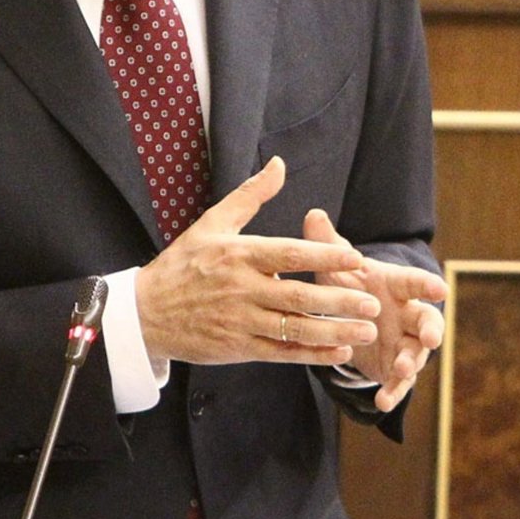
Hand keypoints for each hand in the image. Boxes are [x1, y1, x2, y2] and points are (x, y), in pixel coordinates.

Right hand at [134, 157, 382, 367]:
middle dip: (339, 300)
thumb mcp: (213, 222)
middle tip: (373, 304)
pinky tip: (337, 352)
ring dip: (333, 332)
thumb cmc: (183, 263)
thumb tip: (279, 165)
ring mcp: (240, 320)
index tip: (355, 259)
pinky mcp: (238, 348)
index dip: (324, 256)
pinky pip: (281, 353)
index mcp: (238, 253)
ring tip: (367, 332)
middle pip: (299, 295)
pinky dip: (311, 354)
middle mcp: (241, 288)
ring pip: (294, 329)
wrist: (146, 312)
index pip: (289, 254)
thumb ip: (250, 195)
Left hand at [302, 208, 446, 411]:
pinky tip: (381, 402)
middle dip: (431, 329)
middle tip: (430, 338)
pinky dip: (393, 392)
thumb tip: (313, 214)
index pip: (415, 282)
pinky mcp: (395, 368)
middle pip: (428, 320)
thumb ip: (328, 244)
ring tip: (401, 370)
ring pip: (416, 354)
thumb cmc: (350, 283)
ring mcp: (405, 342)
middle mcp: (407, 314)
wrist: (352, 315)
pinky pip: (398, 383)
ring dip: (411, 363)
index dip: (428, 285)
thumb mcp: (337, 266)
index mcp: (396, 285)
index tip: (441, 287)